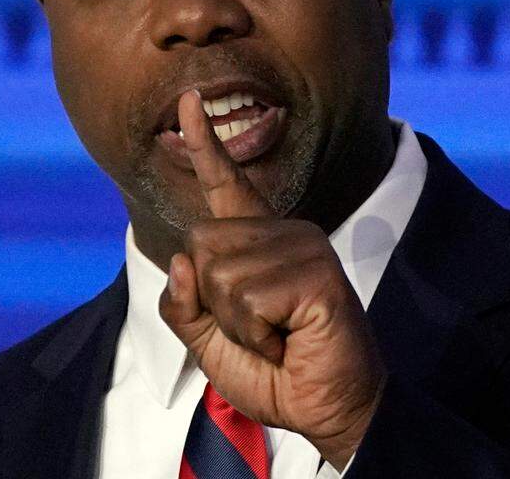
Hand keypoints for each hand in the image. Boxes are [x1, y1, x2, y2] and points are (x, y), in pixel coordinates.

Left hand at [159, 90, 385, 468]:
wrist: (329, 409)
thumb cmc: (277, 373)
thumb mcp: (211, 343)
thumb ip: (185, 304)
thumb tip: (180, 258)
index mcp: (258, 242)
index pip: (225, 186)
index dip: (204, 144)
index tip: (187, 100)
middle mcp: (283, 232)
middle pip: (200, 244)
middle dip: (212, 302)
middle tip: (259, 330)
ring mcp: (304, 246)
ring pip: (220, 275)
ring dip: (238, 326)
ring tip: (278, 336)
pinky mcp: (317, 272)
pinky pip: (249, 299)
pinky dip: (257, 335)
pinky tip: (290, 340)